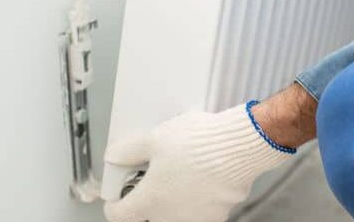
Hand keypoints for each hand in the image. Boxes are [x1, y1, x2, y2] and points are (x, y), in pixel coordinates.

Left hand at [103, 103, 294, 221]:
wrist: (239, 148)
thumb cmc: (198, 144)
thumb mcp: (154, 138)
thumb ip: (128, 151)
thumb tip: (114, 156)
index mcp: (149, 201)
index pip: (118, 215)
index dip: (115, 202)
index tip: (119, 192)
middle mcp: (170, 217)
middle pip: (148, 216)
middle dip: (148, 198)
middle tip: (153, 175)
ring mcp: (196, 219)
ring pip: (175, 214)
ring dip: (173, 199)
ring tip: (182, 172)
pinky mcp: (218, 215)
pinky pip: (200, 210)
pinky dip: (198, 198)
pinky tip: (203, 176)